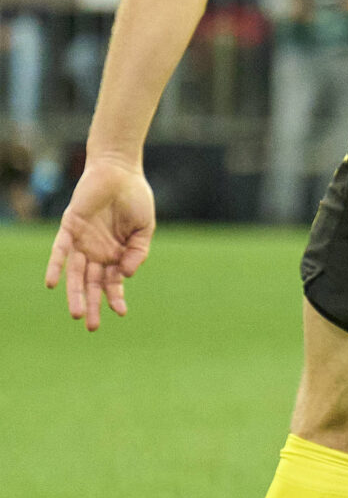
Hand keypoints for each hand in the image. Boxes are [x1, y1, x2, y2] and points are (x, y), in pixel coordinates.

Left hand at [46, 156, 155, 330]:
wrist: (119, 171)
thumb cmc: (135, 198)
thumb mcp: (145, 229)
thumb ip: (138, 252)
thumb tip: (126, 274)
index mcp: (116, 253)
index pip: (113, 282)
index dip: (116, 297)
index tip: (121, 313)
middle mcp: (97, 251)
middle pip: (91, 283)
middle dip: (91, 304)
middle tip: (90, 326)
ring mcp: (82, 241)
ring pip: (75, 273)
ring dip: (75, 293)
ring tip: (75, 313)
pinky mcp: (70, 227)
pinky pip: (59, 251)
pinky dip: (55, 267)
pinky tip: (53, 284)